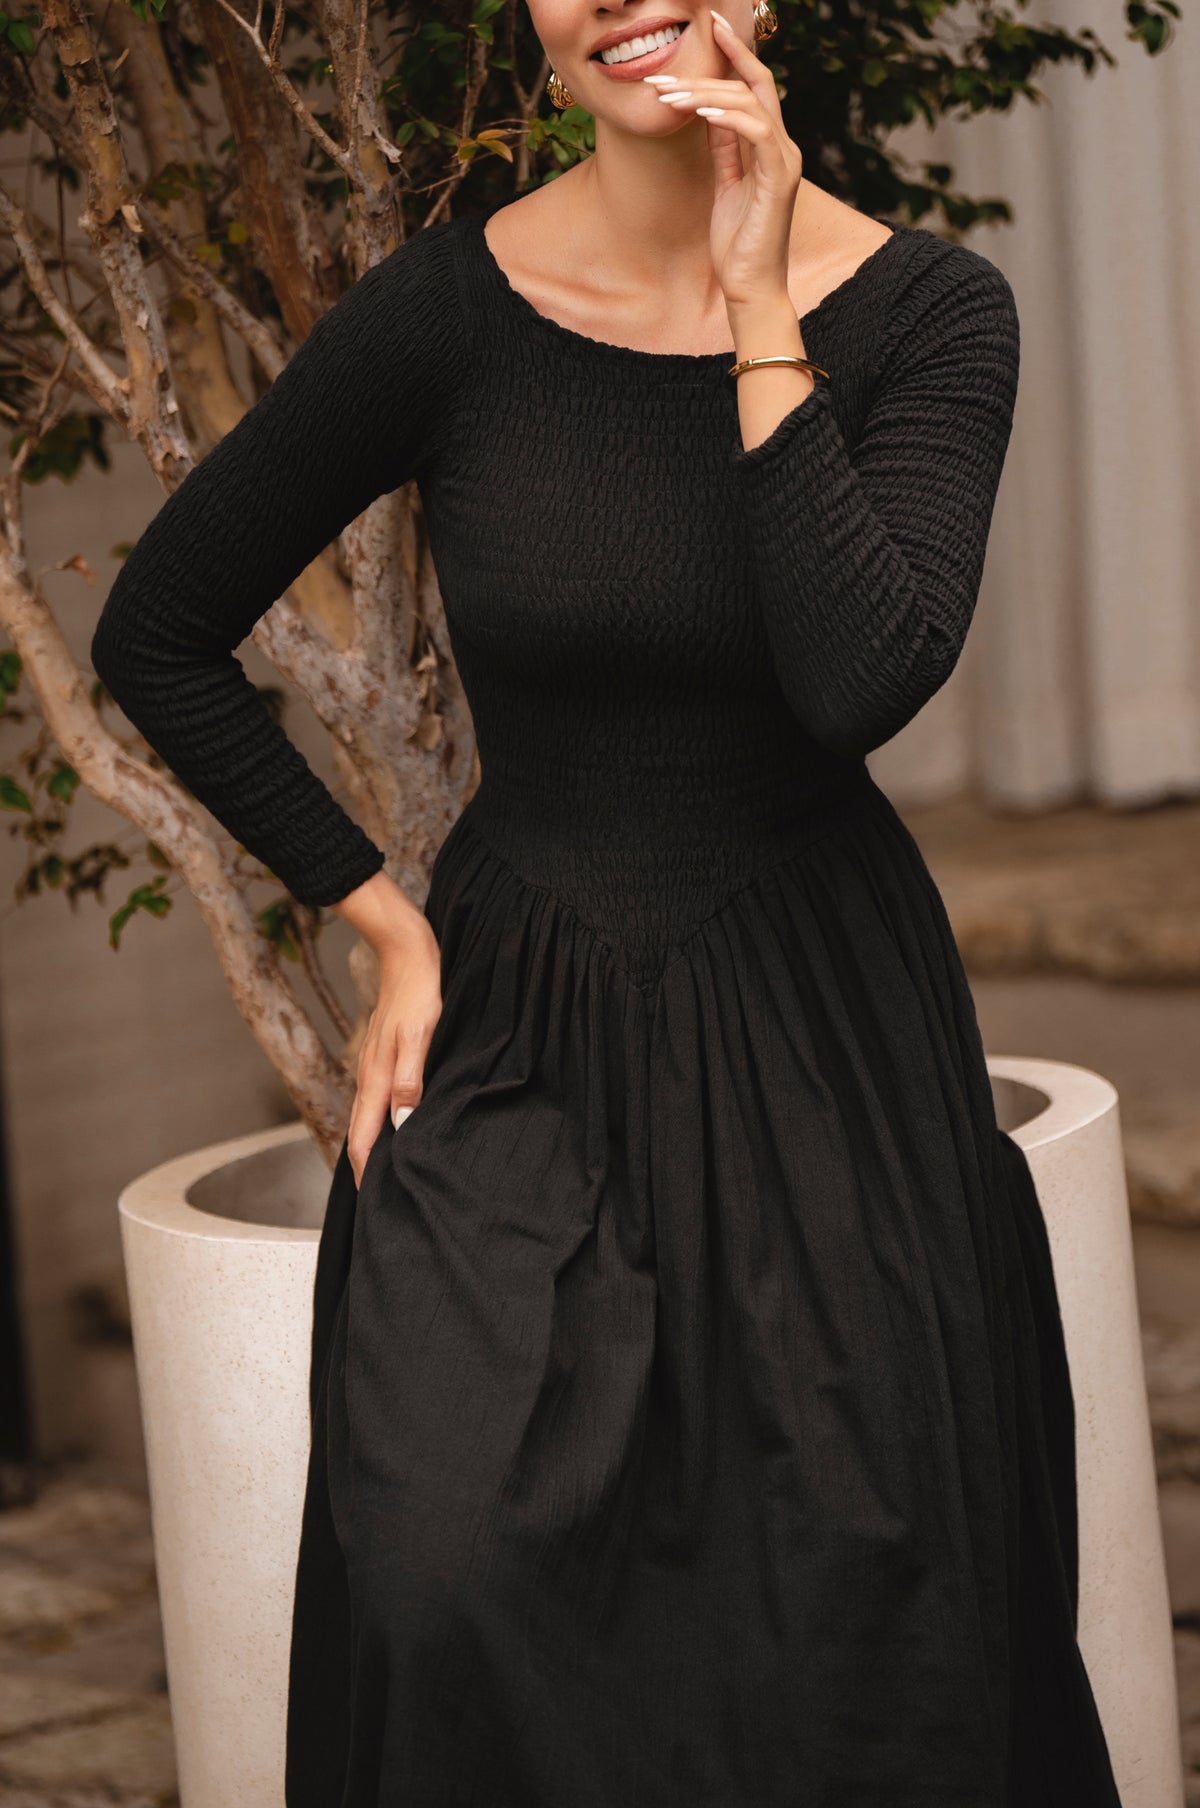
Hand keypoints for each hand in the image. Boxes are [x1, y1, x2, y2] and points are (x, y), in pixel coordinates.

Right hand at [346, 913, 442, 1187]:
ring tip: (386, 1173)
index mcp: (376, 1078)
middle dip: (366, 1167)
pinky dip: (381, 1122)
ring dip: (374, 1146)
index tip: (372, 1203)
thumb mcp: (421, 1037)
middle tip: (379, 1200)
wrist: (408, 953)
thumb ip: (409, 1080)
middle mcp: (369, 1076)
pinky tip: (396, 1126)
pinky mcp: (384, 1055)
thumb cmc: (420, 993)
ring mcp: (374, 1065)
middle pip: (360, 1133)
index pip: (363, 1138)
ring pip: (368, 1117)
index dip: (366, 1172)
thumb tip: (402, 1124)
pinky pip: (377, 1099)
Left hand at [646, 8, 801, 309]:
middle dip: (718, 63)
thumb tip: (711, 116)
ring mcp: (784, 161)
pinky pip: (756, 131)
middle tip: (672, 61)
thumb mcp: (725, 187)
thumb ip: (724, 150)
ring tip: (667, 95)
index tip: (711, 26)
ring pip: (750, 104)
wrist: (751, 288)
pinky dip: (727, 117)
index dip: (735, 54)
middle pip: (755, 85)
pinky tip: (699, 113)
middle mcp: (783, 147)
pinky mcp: (779, 179)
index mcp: (771, 148)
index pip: (756, 88)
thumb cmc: (737, 245)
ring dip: (706, 94)